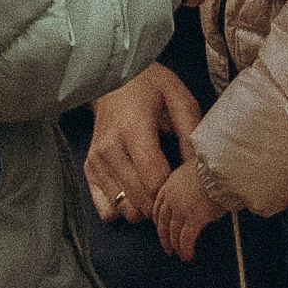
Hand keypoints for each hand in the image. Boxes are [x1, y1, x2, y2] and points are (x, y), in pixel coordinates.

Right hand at [84, 63, 201, 221]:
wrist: (111, 77)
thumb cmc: (148, 85)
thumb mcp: (178, 98)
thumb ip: (190, 133)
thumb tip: (199, 169)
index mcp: (132, 130)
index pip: (155, 181)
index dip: (174, 190)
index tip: (184, 184)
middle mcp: (109, 149)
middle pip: (140, 201)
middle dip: (162, 202)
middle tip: (174, 189)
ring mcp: (96, 162)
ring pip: (125, 210)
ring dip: (144, 207)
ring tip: (156, 188)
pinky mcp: (88, 170)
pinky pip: (106, 210)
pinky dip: (123, 208)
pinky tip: (136, 192)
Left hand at [153, 164, 230, 261]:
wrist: (223, 168)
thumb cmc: (216, 166)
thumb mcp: (195, 169)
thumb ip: (189, 181)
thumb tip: (196, 190)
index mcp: (171, 183)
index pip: (158, 205)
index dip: (158, 219)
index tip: (160, 227)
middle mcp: (172, 197)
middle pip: (163, 222)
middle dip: (164, 236)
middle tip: (167, 246)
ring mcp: (181, 209)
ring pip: (173, 232)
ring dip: (175, 245)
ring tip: (179, 253)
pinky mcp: (193, 219)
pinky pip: (186, 239)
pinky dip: (185, 249)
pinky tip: (188, 255)